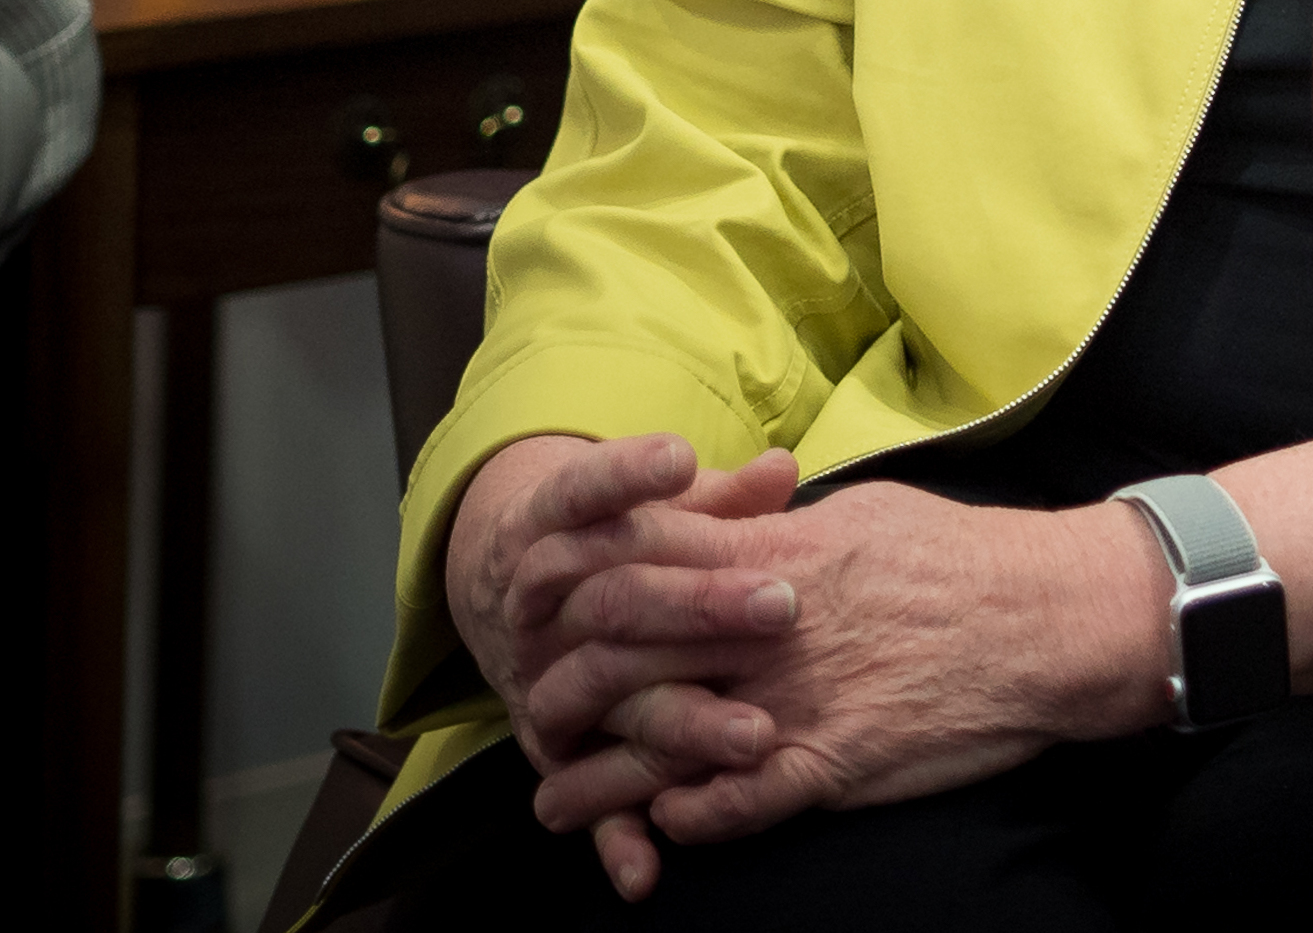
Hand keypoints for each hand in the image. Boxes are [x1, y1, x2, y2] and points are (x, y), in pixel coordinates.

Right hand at [448, 434, 804, 895]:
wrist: (512, 596)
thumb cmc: (616, 543)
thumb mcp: (655, 514)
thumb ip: (714, 500)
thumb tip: (779, 469)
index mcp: (551, 534)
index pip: (578, 498)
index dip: (622, 478)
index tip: (680, 458)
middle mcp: (535, 612)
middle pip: (611, 602)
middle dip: (693, 605)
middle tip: (781, 605)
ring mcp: (541, 682)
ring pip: (603, 697)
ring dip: (677, 719)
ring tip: (757, 735)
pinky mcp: (553, 750)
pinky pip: (583, 802)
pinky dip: (614, 836)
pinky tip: (649, 872)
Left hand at [534, 481, 1169, 863]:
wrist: (1055, 618)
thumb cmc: (970, 558)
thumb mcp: (869, 512)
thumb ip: (788, 522)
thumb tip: (740, 515)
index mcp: (779, 550)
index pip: (643, 549)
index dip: (577, 573)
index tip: (542, 598)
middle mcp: (771, 622)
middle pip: (627, 643)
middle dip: (562, 679)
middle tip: (532, 707)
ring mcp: (798, 694)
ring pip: (661, 737)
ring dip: (598, 779)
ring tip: (557, 803)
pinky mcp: (833, 760)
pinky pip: (735, 803)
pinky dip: (686, 819)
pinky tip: (660, 829)